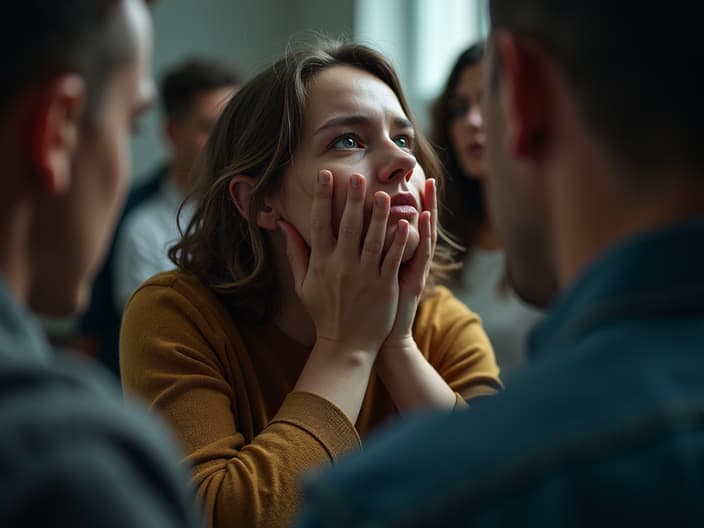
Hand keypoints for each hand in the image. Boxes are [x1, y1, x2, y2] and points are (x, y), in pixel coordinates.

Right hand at [279, 169, 410, 354]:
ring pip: (373, 239)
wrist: (345, 345)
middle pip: (348, 226)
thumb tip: (283, 224)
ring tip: (382, 194)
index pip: (320, 223)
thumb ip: (295, 252)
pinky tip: (404, 223)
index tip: (325, 175)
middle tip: (357, 176)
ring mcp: (365, 277)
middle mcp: (342, 267)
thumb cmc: (324, 312)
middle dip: (352, 199)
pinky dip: (398, 241)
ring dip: (378, 215)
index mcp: (321, 263)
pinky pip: (392, 259)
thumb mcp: (303, 283)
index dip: (322, 198)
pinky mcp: (384, 287)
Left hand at [380, 178, 436, 354]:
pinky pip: (417, 256)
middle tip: (428, 178)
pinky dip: (419, 238)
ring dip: (425, 212)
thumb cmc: (371, 311)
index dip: (409, 206)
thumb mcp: (370, 280)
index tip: (408, 181)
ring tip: (428, 188)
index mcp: (395, 258)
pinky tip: (419, 219)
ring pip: (421, 237)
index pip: (405, 226)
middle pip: (419, 227)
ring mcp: (412, 271)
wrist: (381, 340)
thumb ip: (367, 256)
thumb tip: (355, 234)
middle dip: (425, 203)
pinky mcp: (411, 282)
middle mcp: (408, 262)